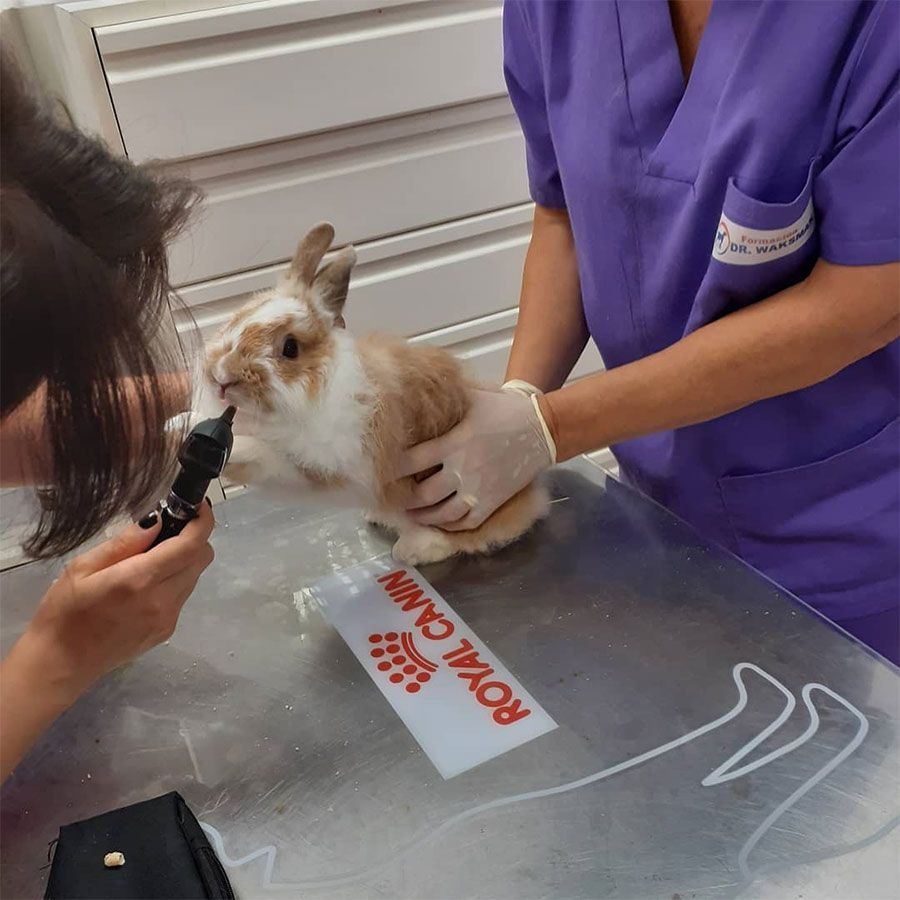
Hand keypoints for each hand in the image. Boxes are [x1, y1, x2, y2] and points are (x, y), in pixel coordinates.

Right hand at [1, 503, 214, 778]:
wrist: (61, 665)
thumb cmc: (64, 612)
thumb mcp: (84, 567)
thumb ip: (125, 543)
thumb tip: (158, 519)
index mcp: (141, 580)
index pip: (191, 544)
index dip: (202, 520)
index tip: (197, 505)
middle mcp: (163, 599)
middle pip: (202, 558)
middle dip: (194, 537)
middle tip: (169, 528)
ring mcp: (168, 618)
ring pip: (195, 576)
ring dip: (185, 559)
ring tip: (153, 556)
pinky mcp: (167, 631)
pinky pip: (183, 595)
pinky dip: (176, 580)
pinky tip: (148, 583)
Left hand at [396, 388, 554, 529]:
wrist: (541, 429)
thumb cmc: (504, 409)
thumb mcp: (472, 397)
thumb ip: (446, 399)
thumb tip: (416, 389)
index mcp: (454, 443)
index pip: (412, 461)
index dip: (392, 469)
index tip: (379, 471)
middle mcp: (463, 470)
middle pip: (423, 494)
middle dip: (403, 500)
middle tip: (390, 498)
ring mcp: (478, 490)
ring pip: (442, 514)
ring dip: (421, 517)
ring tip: (409, 514)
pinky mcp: (492, 502)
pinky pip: (465, 522)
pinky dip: (448, 525)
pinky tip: (438, 521)